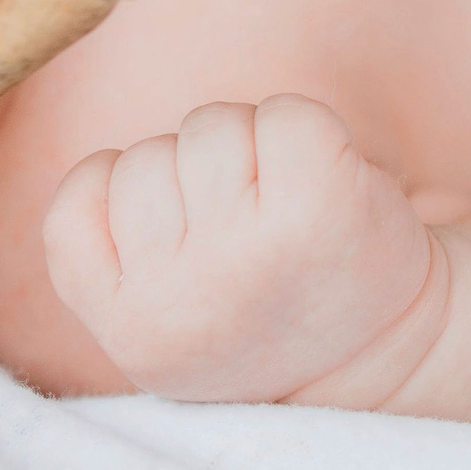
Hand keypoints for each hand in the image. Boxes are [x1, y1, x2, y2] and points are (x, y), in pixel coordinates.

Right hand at [42, 95, 434, 402]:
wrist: (392, 356)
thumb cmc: (254, 312)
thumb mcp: (150, 309)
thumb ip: (101, 242)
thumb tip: (90, 133)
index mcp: (127, 329)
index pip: (78, 198)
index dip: (132, 206)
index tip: (187, 258)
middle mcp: (182, 298)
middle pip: (146, 157)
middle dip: (194, 180)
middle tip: (248, 247)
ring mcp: (252, 252)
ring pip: (207, 128)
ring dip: (249, 154)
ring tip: (287, 224)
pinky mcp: (324, 206)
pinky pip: (284, 113)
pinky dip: (309, 134)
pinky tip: (330, 195)